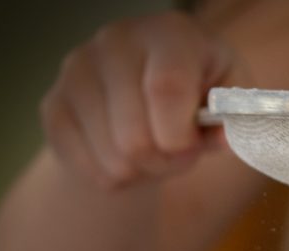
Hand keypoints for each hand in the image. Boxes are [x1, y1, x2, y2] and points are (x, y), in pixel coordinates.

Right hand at [40, 11, 243, 189]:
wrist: (147, 95)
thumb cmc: (198, 93)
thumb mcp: (229, 97)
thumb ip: (234, 116)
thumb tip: (222, 136)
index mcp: (169, 34)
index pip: (166, 88)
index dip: (180, 135)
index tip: (191, 147)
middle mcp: (116, 43)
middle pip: (135, 135)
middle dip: (166, 161)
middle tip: (180, 155)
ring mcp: (77, 72)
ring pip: (112, 158)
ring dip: (143, 171)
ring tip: (156, 152)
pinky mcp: (54, 105)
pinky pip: (89, 168)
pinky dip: (117, 177)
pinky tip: (127, 155)